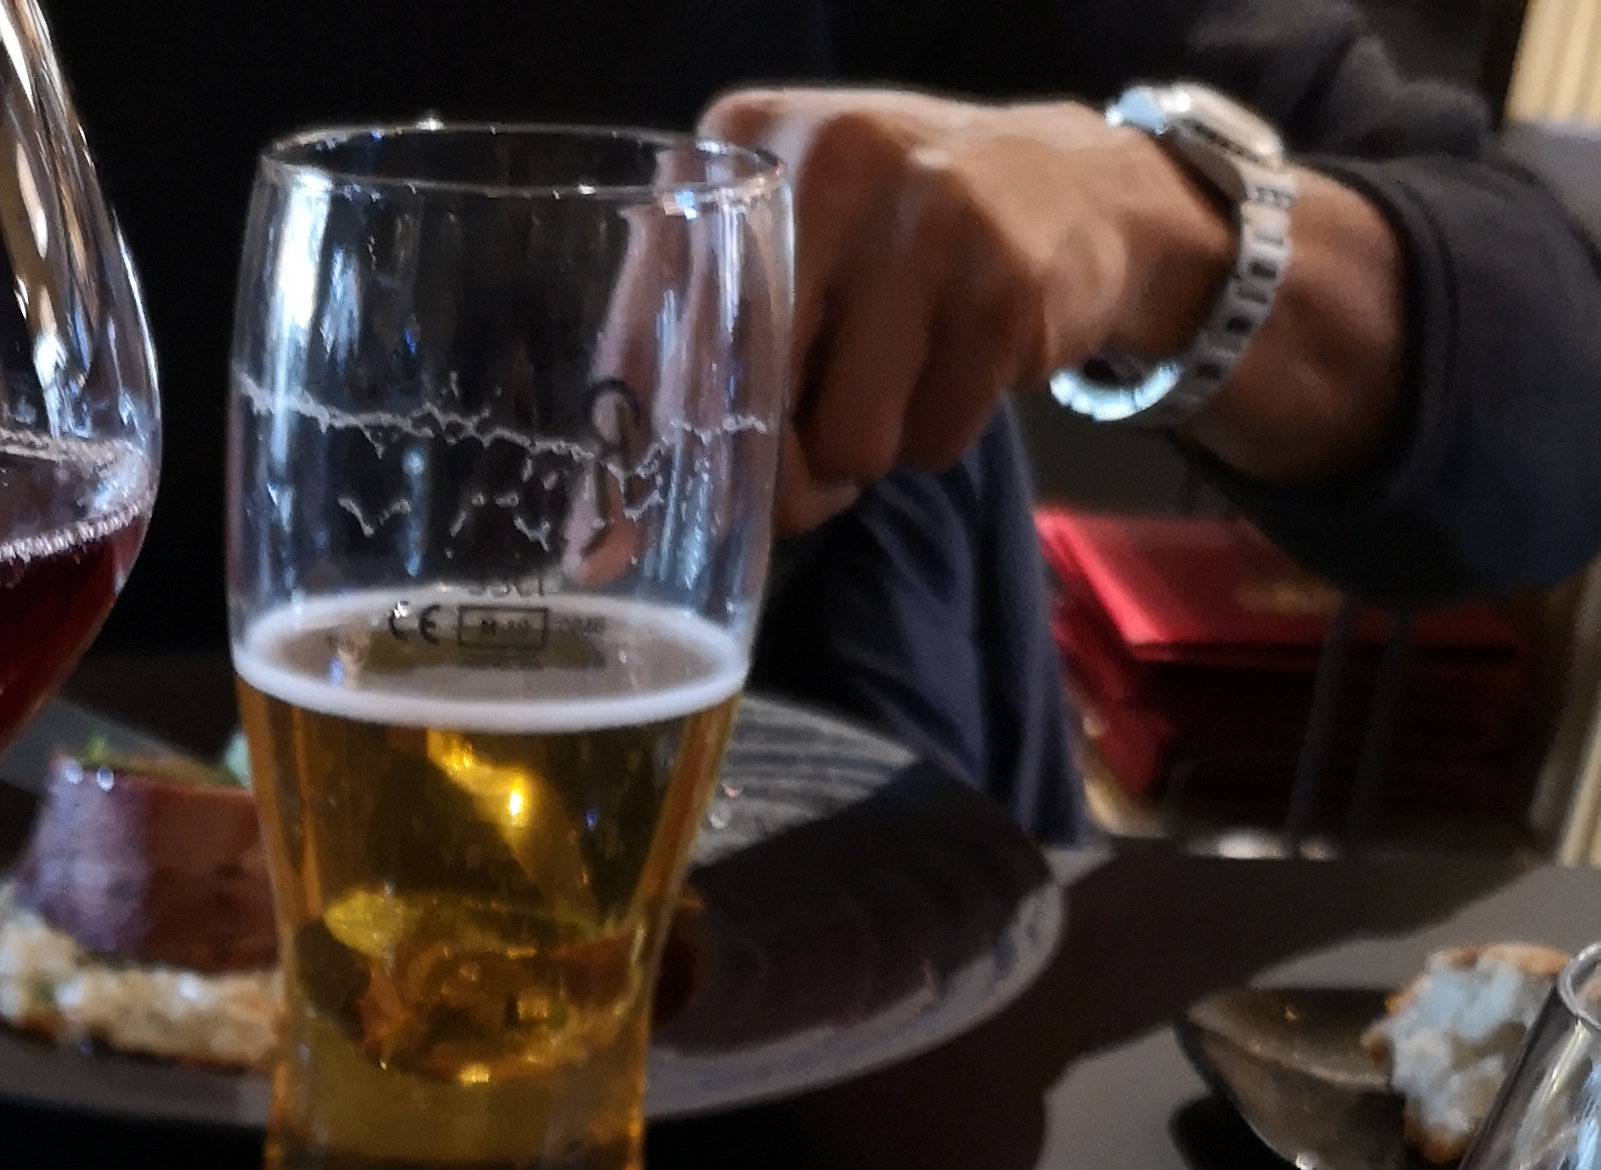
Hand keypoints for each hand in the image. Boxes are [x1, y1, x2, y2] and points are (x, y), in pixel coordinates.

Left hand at [704, 87, 1401, 526]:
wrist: (1072, 188)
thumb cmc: (890, 241)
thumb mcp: (782, 243)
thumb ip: (689, 343)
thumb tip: (598, 527)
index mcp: (746, 142)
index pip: (660, 324)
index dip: (660, 437)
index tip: (655, 510)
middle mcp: (833, 160)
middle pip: (750, 395)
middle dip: (772, 471)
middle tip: (802, 473)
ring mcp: (927, 220)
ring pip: (846, 440)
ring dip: (862, 458)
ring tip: (888, 394)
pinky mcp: (1003, 290)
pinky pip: (929, 444)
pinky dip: (934, 440)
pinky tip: (952, 372)